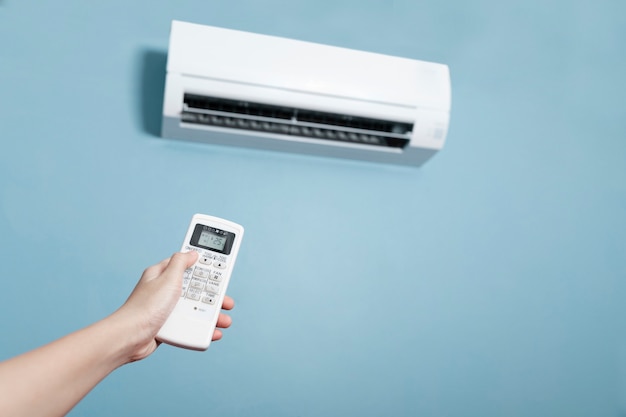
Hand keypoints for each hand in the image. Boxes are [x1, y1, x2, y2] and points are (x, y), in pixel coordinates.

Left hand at [115, 251, 234, 361]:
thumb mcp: (167, 278)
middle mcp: (165, 291)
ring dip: (212, 314)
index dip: (204, 266)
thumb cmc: (145, 307)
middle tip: (226, 299)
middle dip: (214, 295)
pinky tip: (212, 331)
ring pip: (195, 308)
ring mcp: (167, 309)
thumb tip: (191, 252)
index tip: (219, 268)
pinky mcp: (168, 325)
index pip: (187, 265)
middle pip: (196, 289)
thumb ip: (180, 263)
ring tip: (224, 319)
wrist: (130, 338)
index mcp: (162, 275)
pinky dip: (203, 328)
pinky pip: (190, 324)